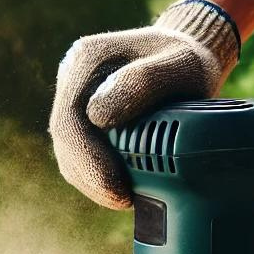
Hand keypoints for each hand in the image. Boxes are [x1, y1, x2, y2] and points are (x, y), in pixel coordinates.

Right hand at [50, 0, 239, 208]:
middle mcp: (73, 77)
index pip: (70, 121)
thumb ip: (142, 83)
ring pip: (68, 151)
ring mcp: (76, 98)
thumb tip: (97, 117)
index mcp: (87, 59)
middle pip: (65, 139)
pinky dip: (97, 176)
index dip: (90, 161)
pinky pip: (80, 153)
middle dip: (92, 177)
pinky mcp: (84, 116)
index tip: (120, 186)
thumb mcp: (180, 65)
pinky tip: (120, 188)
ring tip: (123, 198)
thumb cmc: (187, 59)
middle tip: (123, 200)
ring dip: (92, 181)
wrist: (188, 52)